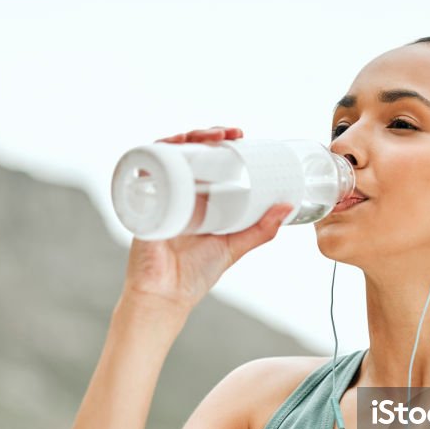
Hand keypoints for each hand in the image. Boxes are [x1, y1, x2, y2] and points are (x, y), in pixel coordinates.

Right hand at [122, 127, 291, 310]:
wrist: (166, 295)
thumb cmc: (194, 274)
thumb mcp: (234, 246)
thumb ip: (261, 230)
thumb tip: (287, 207)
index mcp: (198, 199)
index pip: (205, 160)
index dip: (220, 142)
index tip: (239, 134)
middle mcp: (178, 193)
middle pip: (186, 152)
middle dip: (205, 134)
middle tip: (229, 133)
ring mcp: (159, 196)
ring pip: (165, 155)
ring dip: (183, 139)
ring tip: (205, 137)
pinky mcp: (143, 203)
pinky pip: (143, 172)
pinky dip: (152, 155)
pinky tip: (169, 147)